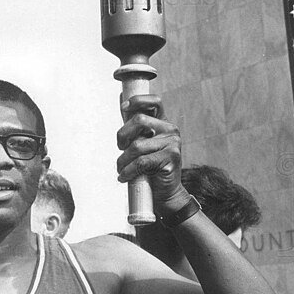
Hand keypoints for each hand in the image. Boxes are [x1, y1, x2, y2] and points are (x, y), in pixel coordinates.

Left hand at [116, 95, 189, 214]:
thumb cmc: (150, 167)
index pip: (155, 102)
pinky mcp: (171, 158)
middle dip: (122, 135)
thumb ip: (133, 124)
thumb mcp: (141, 142)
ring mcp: (173, 143)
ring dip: (123, 160)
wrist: (165, 193)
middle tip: (120, 148)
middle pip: (139, 120)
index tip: (123, 108)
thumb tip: (122, 100)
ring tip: (121, 168)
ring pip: (137, 145)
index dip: (138, 101)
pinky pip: (141, 162)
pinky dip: (128, 170)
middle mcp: (171, 130)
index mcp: (163, 123)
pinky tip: (124, 176)